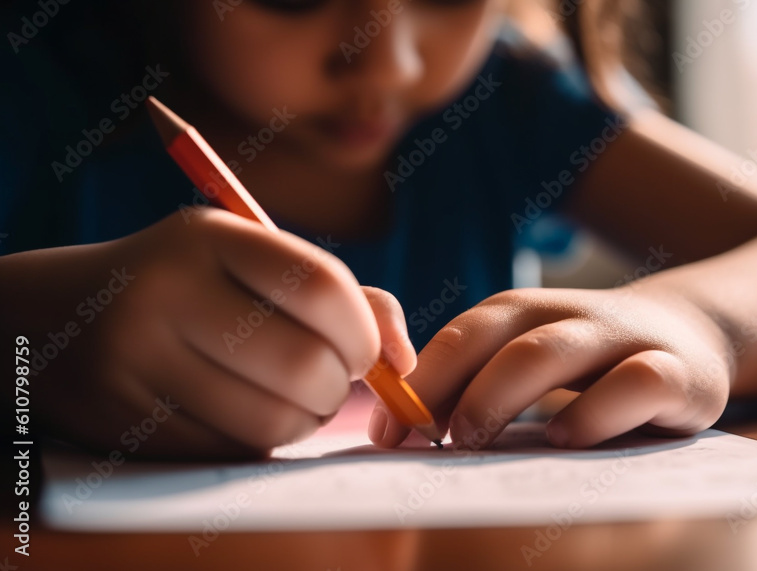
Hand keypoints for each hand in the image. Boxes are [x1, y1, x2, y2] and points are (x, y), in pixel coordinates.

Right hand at [28, 209, 415, 457]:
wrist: (62, 317)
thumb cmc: (191, 285)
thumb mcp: (254, 260)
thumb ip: (343, 294)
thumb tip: (404, 358)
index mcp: (208, 238)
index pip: (324, 288)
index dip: (364, 333)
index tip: (365, 351)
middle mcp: (165, 293)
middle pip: (305, 365)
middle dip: (338, 384)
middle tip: (329, 378)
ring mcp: (137, 361)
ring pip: (275, 420)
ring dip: (305, 419)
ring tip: (292, 397)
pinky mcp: (125, 422)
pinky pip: (233, 451)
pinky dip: (260, 441)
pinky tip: (244, 411)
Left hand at [369, 285, 731, 449]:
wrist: (693, 333)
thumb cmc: (591, 363)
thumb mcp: (533, 359)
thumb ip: (479, 383)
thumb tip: (402, 431)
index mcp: (527, 312)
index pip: (461, 335)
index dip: (417, 380)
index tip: (385, 433)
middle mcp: (570, 315)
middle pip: (496, 336)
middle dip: (449, 386)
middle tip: (426, 438)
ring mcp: (624, 339)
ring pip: (550, 352)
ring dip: (499, 394)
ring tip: (471, 439)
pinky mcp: (676, 372)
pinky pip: (634, 384)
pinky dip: (594, 411)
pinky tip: (565, 439)